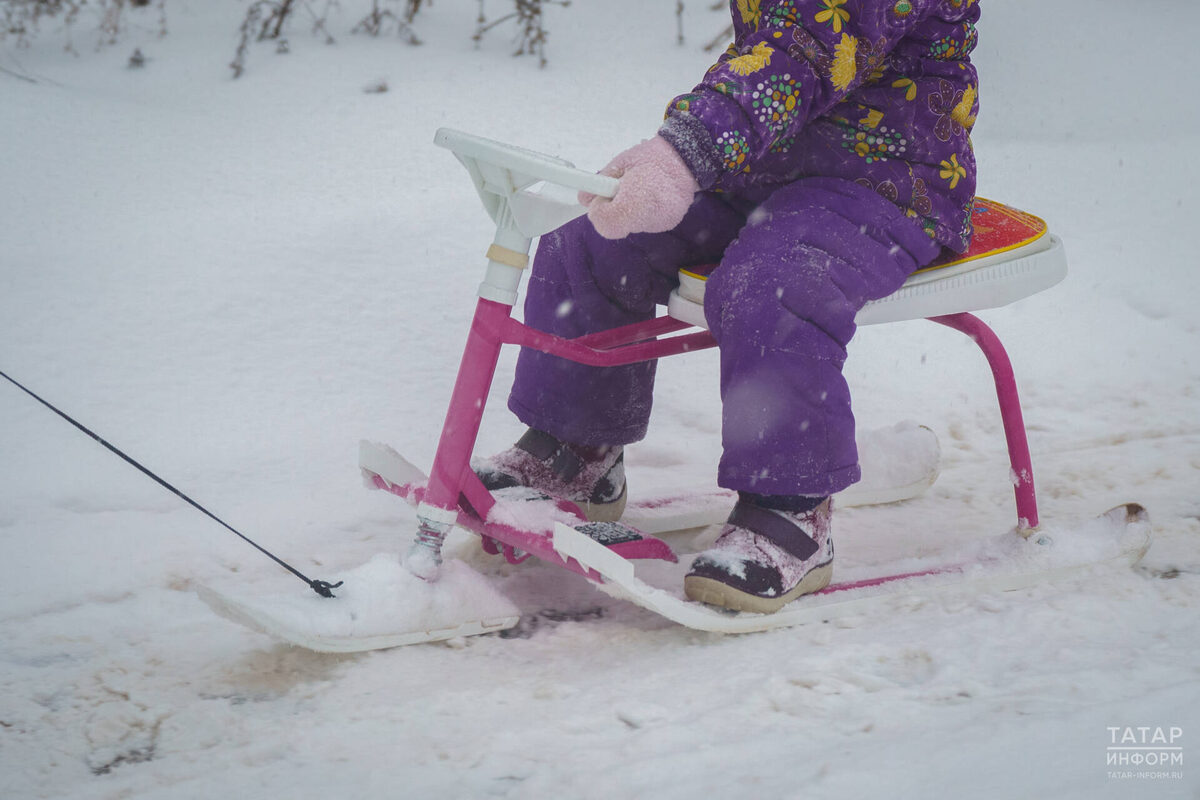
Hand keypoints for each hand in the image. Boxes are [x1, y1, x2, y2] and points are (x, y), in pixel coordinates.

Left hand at [579, 136, 699, 239]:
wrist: (687, 156)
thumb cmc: (651, 156)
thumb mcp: (619, 163)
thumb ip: (600, 182)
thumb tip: (584, 199)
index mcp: (635, 200)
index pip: (605, 224)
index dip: (599, 212)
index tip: (603, 197)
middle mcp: (649, 218)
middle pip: (618, 227)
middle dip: (613, 211)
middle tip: (621, 190)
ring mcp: (661, 223)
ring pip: (631, 226)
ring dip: (628, 212)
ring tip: (640, 190)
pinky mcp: (669, 223)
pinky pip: (647, 223)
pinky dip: (643, 213)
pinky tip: (652, 197)